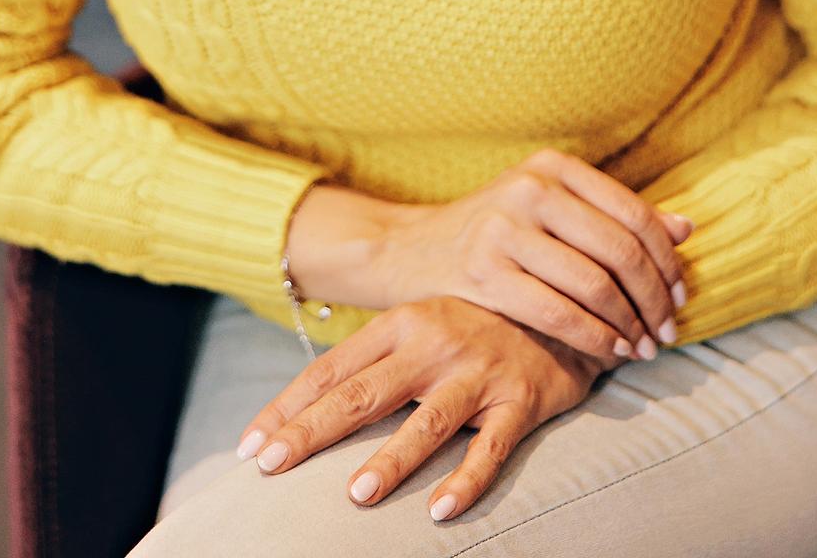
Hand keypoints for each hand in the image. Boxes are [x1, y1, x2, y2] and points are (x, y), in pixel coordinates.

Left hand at [236, 294, 600, 522]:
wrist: (566, 302)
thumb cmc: (478, 324)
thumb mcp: (423, 326)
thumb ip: (376, 360)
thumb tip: (311, 404)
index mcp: (402, 322)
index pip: (331, 370)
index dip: (287, 407)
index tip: (249, 445)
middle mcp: (434, 342)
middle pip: (362, 393)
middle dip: (311, 432)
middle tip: (270, 466)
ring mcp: (478, 371)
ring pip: (426, 421)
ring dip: (391, 459)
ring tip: (355, 495)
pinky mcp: (522, 399)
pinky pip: (492, 447)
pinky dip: (467, 480)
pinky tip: (442, 513)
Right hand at [372, 149, 693, 368]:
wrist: (413, 250)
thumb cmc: (497, 232)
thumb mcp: (552, 209)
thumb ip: (615, 216)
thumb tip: (687, 228)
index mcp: (553, 166)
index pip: (633, 214)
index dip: (667, 262)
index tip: (679, 298)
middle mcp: (531, 188)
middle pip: (620, 250)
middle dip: (654, 299)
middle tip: (667, 333)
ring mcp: (504, 228)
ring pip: (595, 284)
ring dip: (629, 325)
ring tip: (642, 348)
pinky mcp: (486, 272)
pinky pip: (560, 314)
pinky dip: (596, 338)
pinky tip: (610, 351)